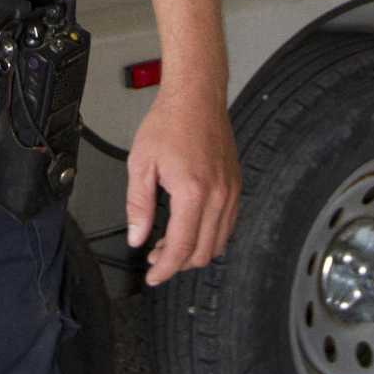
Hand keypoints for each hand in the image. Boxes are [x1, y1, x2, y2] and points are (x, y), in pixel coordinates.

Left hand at [125, 86, 240, 285]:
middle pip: (203, 252)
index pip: (181, 248)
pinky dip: (210, 236)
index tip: (152, 276)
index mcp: (192, 192)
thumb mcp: (141, 163)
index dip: (165, 269)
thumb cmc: (169, 122)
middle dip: (178, 263)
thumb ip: (138, 205)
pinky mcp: (236, 185)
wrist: (196, 97)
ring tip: (169, 243)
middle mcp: (218, 195)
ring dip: (195, 251)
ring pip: (219, 242)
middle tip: (155, 259)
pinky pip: (228, 224)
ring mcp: (231, 191)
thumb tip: (137, 237)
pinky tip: (190, 228)